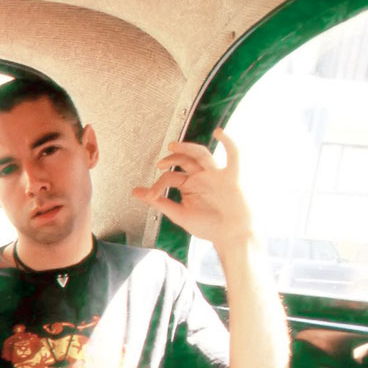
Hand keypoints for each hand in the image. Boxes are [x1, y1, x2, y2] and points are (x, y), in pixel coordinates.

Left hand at [131, 128, 254, 249]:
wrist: (230, 235)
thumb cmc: (207, 226)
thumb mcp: (179, 214)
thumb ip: (159, 203)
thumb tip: (135, 192)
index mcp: (188, 185)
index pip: (170, 177)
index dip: (158, 184)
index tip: (151, 196)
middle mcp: (201, 177)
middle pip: (185, 160)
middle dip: (172, 159)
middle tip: (160, 163)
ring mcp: (215, 175)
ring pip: (202, 155)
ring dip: (188, 148)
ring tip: (173, 146)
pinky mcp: (231, 177)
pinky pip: (233, 157)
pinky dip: (229, 143)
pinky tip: (219, 132)